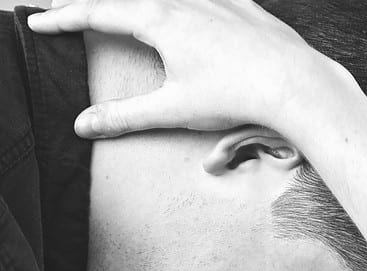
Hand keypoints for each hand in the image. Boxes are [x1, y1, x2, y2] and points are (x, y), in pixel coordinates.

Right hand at [27, 0, 330, 137]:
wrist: (294, 83)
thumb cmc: (236, 95)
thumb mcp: (173, 111)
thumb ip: (126, 116)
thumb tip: (83, 126)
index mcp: (158, 19)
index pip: (97, 13)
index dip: (64, 18)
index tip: (37, 22)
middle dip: (93, 4)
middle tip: (67, 10)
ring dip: (137, 2)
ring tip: (122, 10)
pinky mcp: (242, 4)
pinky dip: (184, 0)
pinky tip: (186, 5)